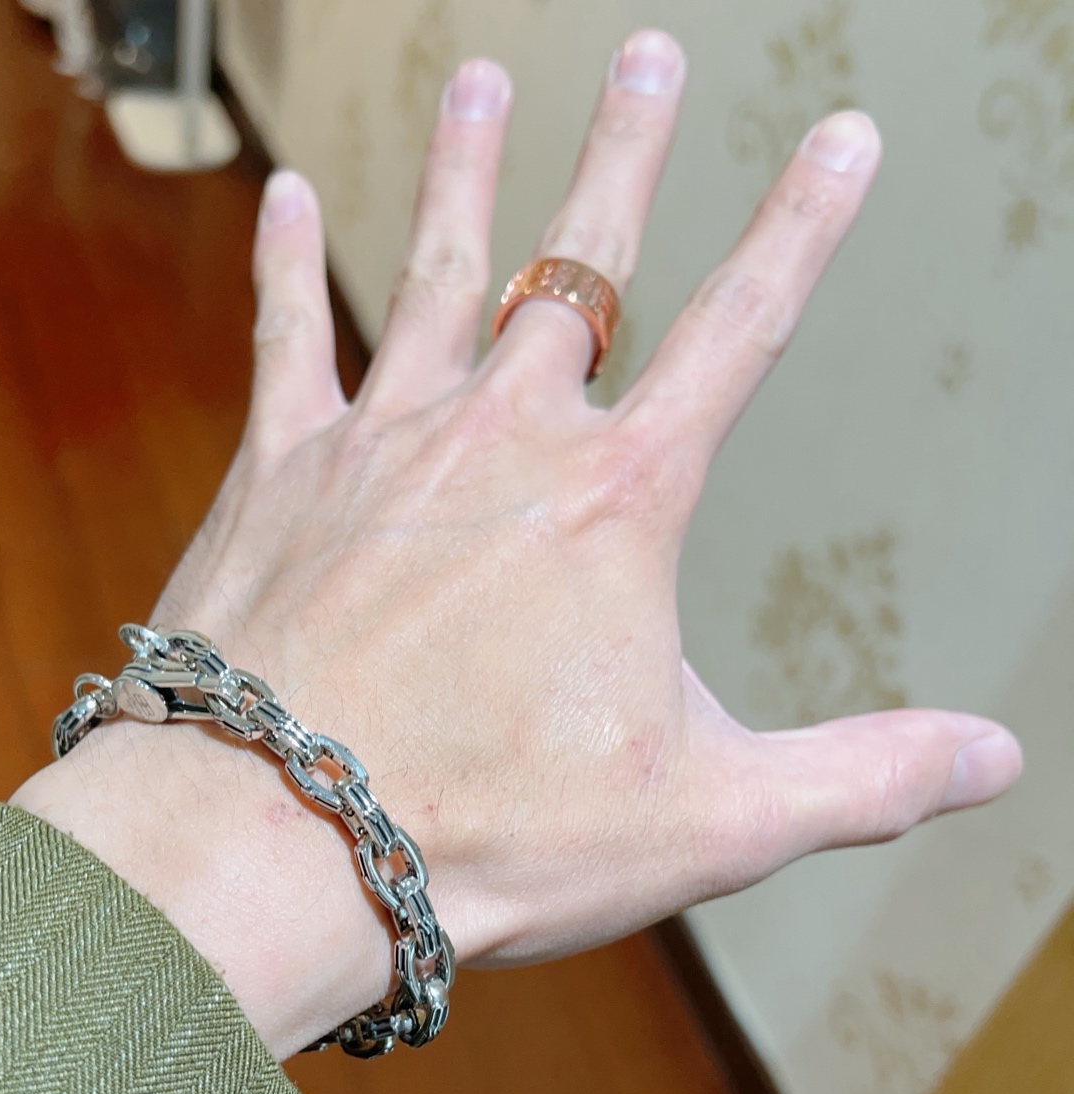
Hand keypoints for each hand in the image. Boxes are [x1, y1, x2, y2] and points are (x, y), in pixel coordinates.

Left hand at [15, 33, 1020, 1057]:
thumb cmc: (488, 834)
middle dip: (623, 156)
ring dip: (461, 170)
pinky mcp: (276, 476)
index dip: (803, 230)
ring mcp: (382, 443)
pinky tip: (285, 197)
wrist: (284, 840)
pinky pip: (287, 341)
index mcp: (618, 501)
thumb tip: (992, 757)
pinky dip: (285, 264)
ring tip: (480, 81)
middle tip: (646, 60)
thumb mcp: (708, 821)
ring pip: (431, 269)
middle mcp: (502, 437)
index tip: (841, 144)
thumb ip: (859, 778)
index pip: (743, 331)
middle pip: (579, 263)